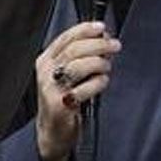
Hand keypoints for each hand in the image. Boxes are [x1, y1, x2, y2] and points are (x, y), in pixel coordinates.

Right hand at [34, 21, 119, 160]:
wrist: (52, 132)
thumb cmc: (63, 100)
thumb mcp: (65, 74)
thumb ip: (80, 57)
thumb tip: (103, 39)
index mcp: (46, 61)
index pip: (66, 38)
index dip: (85, 29)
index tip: (101, 28)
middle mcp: (46, 73)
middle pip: (74, 49)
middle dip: (98, 44)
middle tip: (114, 45)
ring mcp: (51, 89)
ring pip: (79, 66)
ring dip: (99, 63)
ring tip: (106, 67)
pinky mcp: (60, 105)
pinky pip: (84, 88)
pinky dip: (98, 83)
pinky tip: (102, 83)